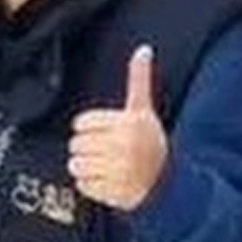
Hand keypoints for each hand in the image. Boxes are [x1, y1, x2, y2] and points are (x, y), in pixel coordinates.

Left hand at [66, 46, 169, 212]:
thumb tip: (143, 49)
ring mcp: (119, 171)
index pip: (81, 122)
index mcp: (129, 123)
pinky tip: (108, 181)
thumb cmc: (149, 143)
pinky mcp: (112, 192)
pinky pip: (82, 185)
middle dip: (87, 147)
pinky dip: (91, 185)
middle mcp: (125, 146)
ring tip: (106, 166)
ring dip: (86, 167)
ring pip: (75, 165)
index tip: (107, 132)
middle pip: (76, 144)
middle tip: (106, 151)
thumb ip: (139, 80)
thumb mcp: (144, 111)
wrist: (166, 184)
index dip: (90, 127)